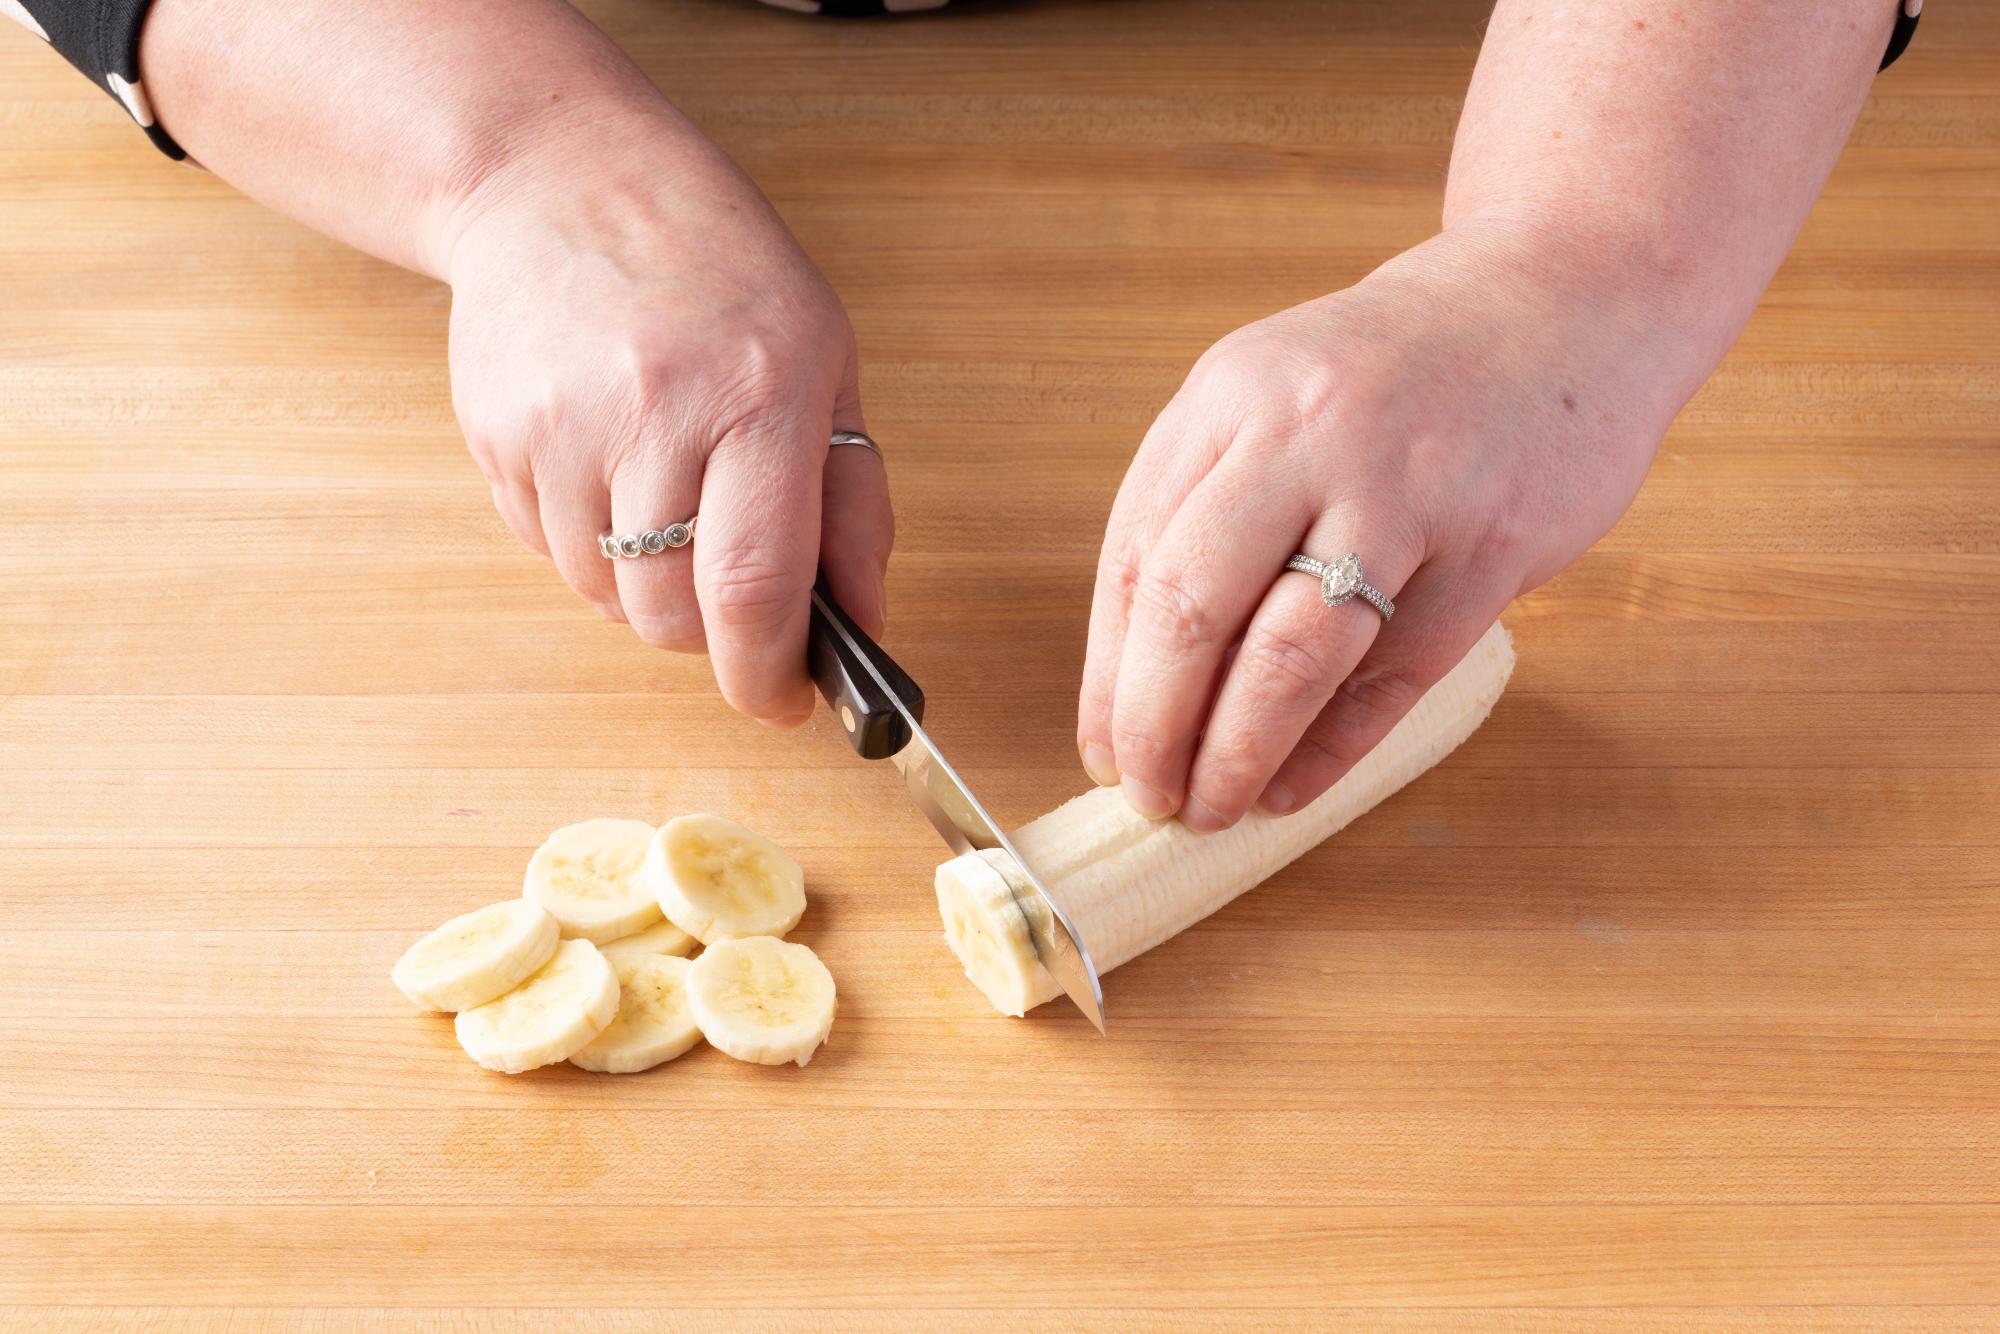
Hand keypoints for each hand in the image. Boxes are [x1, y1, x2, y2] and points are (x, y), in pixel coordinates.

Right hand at [442, 115, 890, 725]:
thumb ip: (853, 505)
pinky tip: (612, 466)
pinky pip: (550, 552)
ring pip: (606, 598)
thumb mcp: (827, 362)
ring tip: (670, 496)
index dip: (768, 673)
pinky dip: (591, 547)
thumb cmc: (717, 271)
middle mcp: (653, 412)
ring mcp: (560, 426)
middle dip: (711, 638)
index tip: (786, 703)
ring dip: (648, 590)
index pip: (755, 585)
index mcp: (758, 394)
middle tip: (735, 596)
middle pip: (671, 613)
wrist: (559, 179)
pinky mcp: (495, 436)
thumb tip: (861, 627)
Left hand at [1078, 223, 1698, 830]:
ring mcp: (1406, 487)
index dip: (1110, 677)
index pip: (1134, 559)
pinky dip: (1334, 747)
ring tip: (1214, 807)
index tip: (1106, 751)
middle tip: (1152, 798)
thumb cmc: (1399, 374)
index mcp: (1230, 396)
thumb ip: (1206, 511)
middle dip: (1156, 726)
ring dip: (1239, 752)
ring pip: (1292, 655)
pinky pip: (1396, 674)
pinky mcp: (1492, 542)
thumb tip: (1137, 683)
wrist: (1568, 298)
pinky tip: (1296, 784)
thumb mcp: (1276, 398)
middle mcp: (1307, 432)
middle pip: (1193, 608)